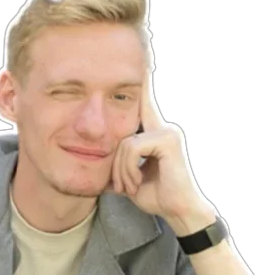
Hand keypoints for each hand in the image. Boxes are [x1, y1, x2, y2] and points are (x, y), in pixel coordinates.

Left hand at [107, 70, 213, 226]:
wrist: (179, 212)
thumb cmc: (156, 196)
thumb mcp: (130, 178)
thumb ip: (117, 165)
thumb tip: (95, 162)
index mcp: (154, 133)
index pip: (142, 104)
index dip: (140, 85)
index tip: (141, 63)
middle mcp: (162, 127)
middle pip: (122, 131)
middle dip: (118, 161)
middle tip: (120, 184)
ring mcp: (166, 131)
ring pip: (123, 142)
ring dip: (120, 171)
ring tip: (128, 188)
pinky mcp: (166, 140)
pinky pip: (131, 148)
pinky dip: (127, 170)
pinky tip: (136, 184)